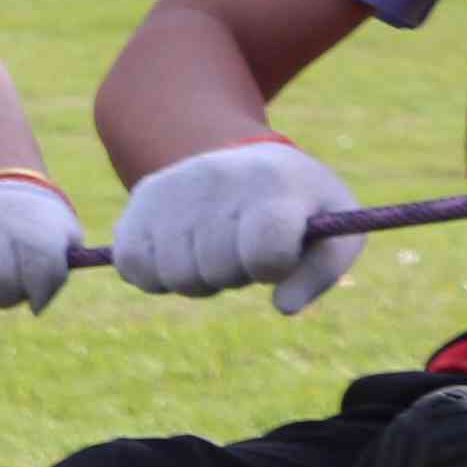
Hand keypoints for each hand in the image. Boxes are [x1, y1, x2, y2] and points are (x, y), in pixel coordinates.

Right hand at [113, 138, 359, 315]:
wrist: (251, 160)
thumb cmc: (301, 209)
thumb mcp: (334, 234)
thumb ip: (321, 272)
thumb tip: (283, 306)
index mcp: (275, 185)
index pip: (266, 252)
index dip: (271, 268)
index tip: (277, 255)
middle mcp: (219, 178)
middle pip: (217, 269)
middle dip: (234, 275)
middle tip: (244, 252)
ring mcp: (175, 187)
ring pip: (174, 273)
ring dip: (197, 279)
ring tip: (213, 253)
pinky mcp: (141, 198)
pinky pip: (133, 265)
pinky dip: (155, 276)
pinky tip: (179, 255)